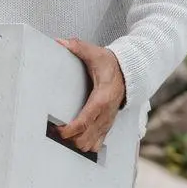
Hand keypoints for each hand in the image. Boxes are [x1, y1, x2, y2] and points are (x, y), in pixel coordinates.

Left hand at [56, 38, 126, 154]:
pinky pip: (96, 144)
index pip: (85, 122)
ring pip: (90, 145)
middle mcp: (106, 115)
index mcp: (101, 99)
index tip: (57, 129)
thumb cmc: (110, 64)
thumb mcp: (95, 53)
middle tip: (56, 129)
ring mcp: (107, 122)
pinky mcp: (107, 126)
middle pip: (85, 139)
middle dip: (69, 138)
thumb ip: (78, 47)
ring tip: (65, 133)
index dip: (69, 130)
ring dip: (76, 143)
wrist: (130, 73)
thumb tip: (61, 42)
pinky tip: (75, 137)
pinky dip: (85, 144)